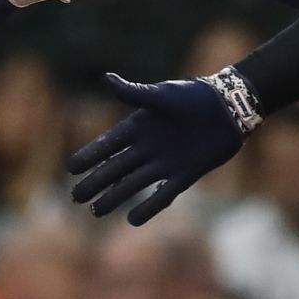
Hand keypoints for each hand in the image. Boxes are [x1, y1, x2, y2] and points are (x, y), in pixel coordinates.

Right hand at [68, 71, 248, 224]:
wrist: (227, 108)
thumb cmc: (193, 96)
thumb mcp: (162, 95)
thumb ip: (134, 93)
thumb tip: (106, 79)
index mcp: (139, 127)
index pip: (108, 144)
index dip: (90, 156)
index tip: (70, 169)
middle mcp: (148, 148)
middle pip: (116, 168)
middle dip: (96, 182)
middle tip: (75, 198)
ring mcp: (165, 163)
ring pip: (134, 184)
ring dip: (115, 197)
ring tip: (96, 212)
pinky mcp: (185, 175)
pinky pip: (163, 194)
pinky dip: (149, 207)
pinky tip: (132, 220)